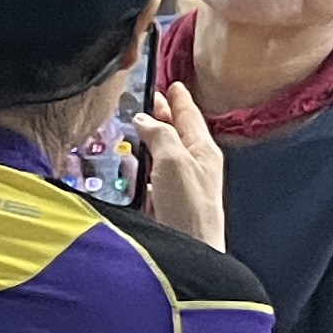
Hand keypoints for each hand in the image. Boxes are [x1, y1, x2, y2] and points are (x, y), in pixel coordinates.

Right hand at [134, 82, 225, 249]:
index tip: (172, 83)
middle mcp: (193, 165)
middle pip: (175, 133)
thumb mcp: (175, 161)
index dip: (178, 99)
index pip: (189, 115)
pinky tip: (130, 165)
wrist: (190, 249)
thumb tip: (145, 118)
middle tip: (146, 100)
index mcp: (203, 150)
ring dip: (148, 139)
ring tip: (131, 127)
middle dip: (161, 116)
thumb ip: (160, 136)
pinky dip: (141, 164)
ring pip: (162, 153)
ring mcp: (179, 184)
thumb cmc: (189, 208)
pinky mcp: (164, 202)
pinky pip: (152, 175)